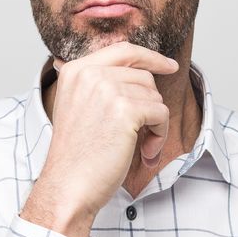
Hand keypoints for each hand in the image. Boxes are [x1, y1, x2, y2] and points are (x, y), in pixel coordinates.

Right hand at [22, 41, 178, 236]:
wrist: (68, 186)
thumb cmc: (77, 155)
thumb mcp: (78, 106)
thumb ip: (97, 83)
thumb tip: (134, 68)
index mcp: (76, 70)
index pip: (123, 50)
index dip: (151, 57)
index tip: (169, 66)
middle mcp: (90, 74)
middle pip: (144, 76)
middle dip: (150, 105)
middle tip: (142, 134)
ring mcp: (107, 90)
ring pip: (155, 96)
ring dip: (155, 124)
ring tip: (140, 146)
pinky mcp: (125, 110)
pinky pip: (161, 114)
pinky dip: (159, 136)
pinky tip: (145, 152)